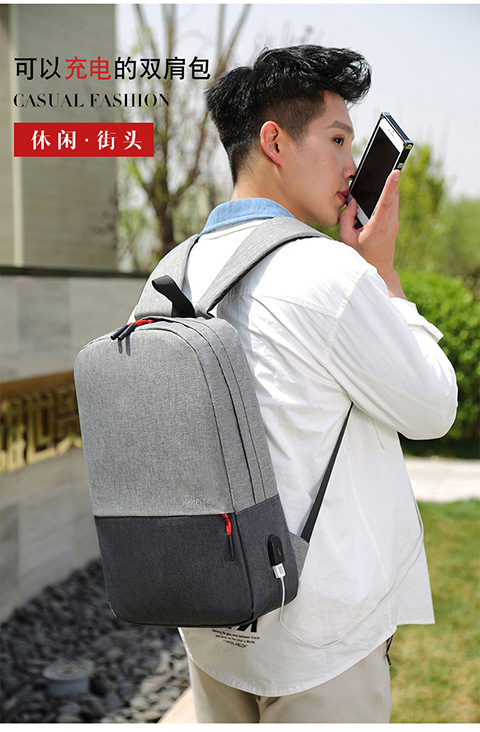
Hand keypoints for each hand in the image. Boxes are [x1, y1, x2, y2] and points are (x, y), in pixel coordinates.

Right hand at [339, 170, 405, 298]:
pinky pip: (391, 206)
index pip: (386, 202)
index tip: (396, 171)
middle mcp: (390, 224)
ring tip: (377, 185)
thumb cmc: (360, 257)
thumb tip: (352, 202)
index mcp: (378, 227)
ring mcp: (394, 225)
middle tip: (383, 170)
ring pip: (394, 200)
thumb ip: (346, 218)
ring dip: (386, 191)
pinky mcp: (394, 225)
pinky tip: (375, 200)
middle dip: (388, 183)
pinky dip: (385, 200)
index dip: (390, 185)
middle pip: (393, 196)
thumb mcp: (346, 239)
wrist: (378, 272)